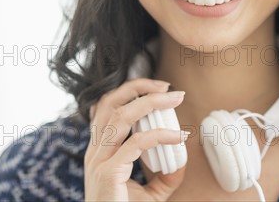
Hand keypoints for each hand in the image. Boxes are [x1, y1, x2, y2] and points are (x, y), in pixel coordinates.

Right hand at [84, 78, 189, 200]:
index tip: (158, 90)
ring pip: (119, 116)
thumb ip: (165, 177)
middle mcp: (95, 150)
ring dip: (149, 102)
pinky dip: (159, 135)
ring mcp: (99, 160)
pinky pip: (135, 144)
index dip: (130, 93)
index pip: (106, 108)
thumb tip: (182, 159)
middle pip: (108, 103)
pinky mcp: (108, 172)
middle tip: (167, 86)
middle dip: (137, 88)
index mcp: (99, 150)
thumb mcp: (149, 195)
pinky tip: (178, 137)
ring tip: (174, 99)